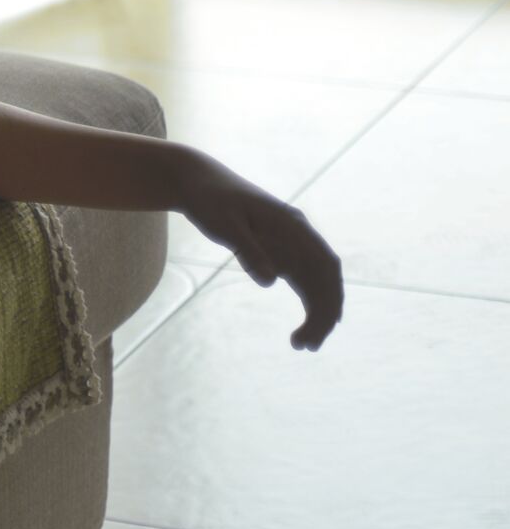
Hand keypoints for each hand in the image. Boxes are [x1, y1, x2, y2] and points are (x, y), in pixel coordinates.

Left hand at [175, 155, 344, 350]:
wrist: (196, 182)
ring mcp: (290, 244)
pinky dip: (306, 304)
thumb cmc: (210, 198)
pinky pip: (301, 282)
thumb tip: (271, 281)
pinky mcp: (278, 252)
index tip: (327, 322)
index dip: (331, 293)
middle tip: (308, 345)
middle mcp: (299, 235)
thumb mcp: (225, 222)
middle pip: (325, 278)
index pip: (324, 262)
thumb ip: (248, 249)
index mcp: (292, 224)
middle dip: (324, 312)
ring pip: (315, 284)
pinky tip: (302, 328)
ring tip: (303, 345)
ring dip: (316, 313)